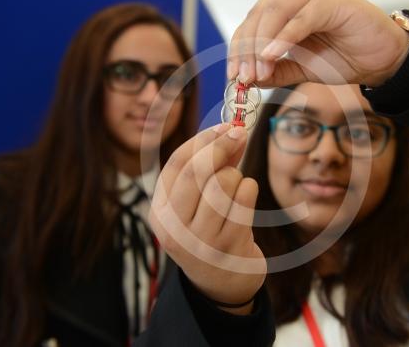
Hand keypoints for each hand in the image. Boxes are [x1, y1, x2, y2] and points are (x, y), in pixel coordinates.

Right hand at [149, 124, 265, 314]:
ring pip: (222, 183)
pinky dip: (249, 189)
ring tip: (235, 186)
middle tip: (239, 133)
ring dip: (236, 175)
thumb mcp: (195, 204)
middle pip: (196, 171)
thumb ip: (208, 169)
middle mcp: (174, 228)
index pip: (176, 165)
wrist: (222, 284)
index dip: (202, 139)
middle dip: (220, 146)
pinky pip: (244, 198)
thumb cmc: (209, 232)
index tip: (225, 125)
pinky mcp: (229, 246)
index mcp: (160, 213)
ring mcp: (201, 240)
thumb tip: (230, 131)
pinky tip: (245, 200)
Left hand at [227, 0, 408, 86]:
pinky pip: (300, 18)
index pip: (249, 25)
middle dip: (246, 50)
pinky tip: (272, 56)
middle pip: (256, 18)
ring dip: (261, 45)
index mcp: (282, 8)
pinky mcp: (330, 0)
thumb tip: (247, 80)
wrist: (379, 59)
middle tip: (244, 78)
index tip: (234, 78)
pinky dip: (283, 38)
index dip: (238, 51)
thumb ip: (274, 72)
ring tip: (258, 71)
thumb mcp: (299, 69)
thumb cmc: (342, 57)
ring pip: (273, 13)